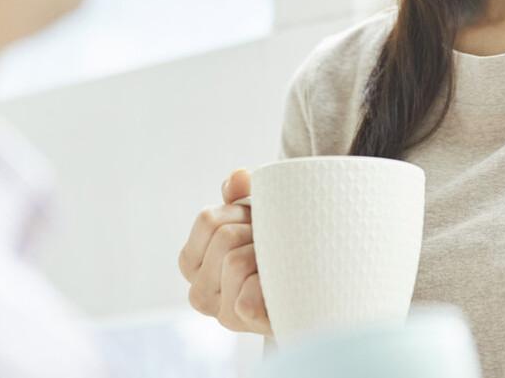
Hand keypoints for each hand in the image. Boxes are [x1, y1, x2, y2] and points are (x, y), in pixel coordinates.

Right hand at [177, 168, 272, 335]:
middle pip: (225, 237)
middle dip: (256, 232)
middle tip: (274, 244)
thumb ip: (241, 193)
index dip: (239, 213)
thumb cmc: (275, 248)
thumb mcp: (255, 217)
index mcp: (192, 263)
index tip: (256, 223)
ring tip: (281, 263)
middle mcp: (199, 293)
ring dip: (268, 254)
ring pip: (235, 261)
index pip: (208, 220)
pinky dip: (266, 287)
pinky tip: (280, 286)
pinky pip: (247, 298)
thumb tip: (239, 178)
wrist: (311, 292)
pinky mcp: (246, 326)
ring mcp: (223, 314)